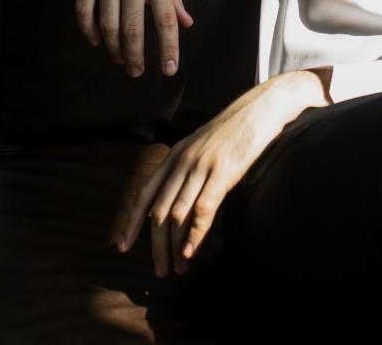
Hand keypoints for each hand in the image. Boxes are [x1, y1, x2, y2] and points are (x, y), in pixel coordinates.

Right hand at [68, 0, 193, 77]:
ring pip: (108, 24)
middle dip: (136, 56)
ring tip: (119, 60)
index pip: (166, 19)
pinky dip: (89, 30)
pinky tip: (96, 40)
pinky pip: (84, 10)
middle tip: (137, 72)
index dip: (169, 47)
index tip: (170, 69)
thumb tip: (187, 22)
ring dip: (113, 48)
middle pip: (133, 29)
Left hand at [114, 73, 305, 277]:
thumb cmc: (234, 132)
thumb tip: (179, 201)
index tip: (122, 247)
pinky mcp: (222, 172)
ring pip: (177, 214)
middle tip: (159, 271)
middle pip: (158, 211)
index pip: (144, 193)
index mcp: (174, 156)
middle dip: (156, 245)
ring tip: (177, 269)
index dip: (131, 222)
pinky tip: (190, 252)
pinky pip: (202, 208)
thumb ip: (188, 170)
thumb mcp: (202, 148)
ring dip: (174, 247)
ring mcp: (201, 166)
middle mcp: (182, 161)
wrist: (259, 110)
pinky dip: (195, 233)